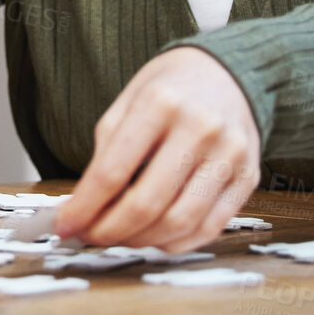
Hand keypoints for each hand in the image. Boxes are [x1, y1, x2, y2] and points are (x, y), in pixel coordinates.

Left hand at [57, 47, 260, 250]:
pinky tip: (155, 237)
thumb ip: (106, 152)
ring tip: (120, 237)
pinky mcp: (248, 177)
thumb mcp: (128, 101)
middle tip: (89, 236)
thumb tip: (85, 206)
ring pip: (180, 222)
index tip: (65, 225)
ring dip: (141, 241)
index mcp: (160, 103)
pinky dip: (176, 243)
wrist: (226, 71)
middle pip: (147, 203)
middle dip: (109, 231)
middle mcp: (199, 128)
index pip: (113, 171)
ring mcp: (229, 155)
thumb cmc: (170, 89)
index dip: (85, 207)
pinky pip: (210, 228)